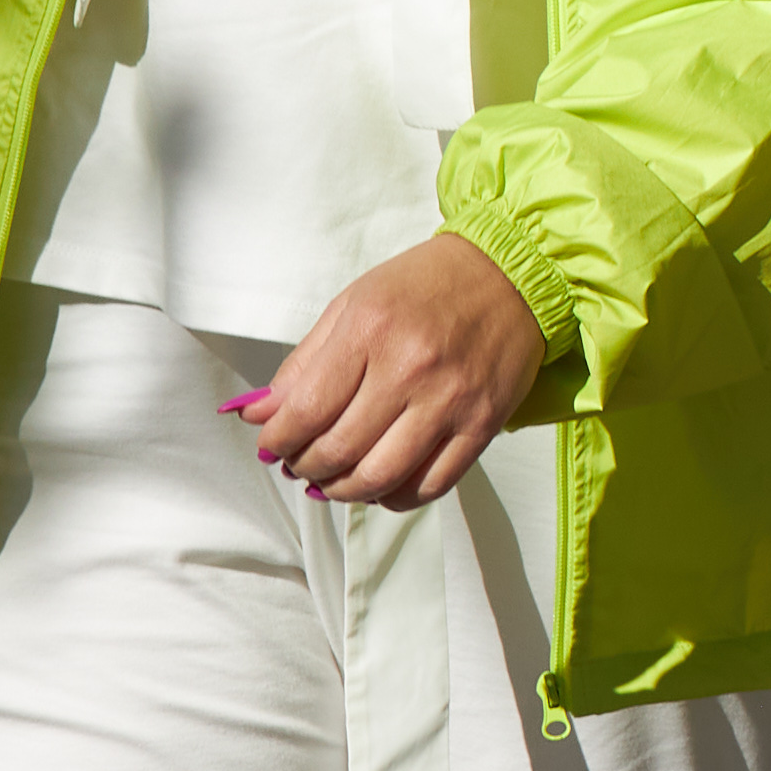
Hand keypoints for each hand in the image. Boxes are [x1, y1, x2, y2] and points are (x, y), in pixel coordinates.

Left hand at [239, 234, 550, 510]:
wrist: (511, 273)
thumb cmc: (427, 285)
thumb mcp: (354, 303)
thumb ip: (304, 363)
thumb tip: (259, 415)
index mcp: (370, 330)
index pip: (306, 410)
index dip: (278, 439)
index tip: (272, 443)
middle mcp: (411, 368)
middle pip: (339, 450)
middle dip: (305, 467)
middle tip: (299, 463)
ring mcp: (451, 400)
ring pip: (380, 477)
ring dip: (343, 491)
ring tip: (332, 481)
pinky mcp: (483, 424)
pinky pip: (430, 485)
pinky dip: (394, 498)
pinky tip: (379, 486)